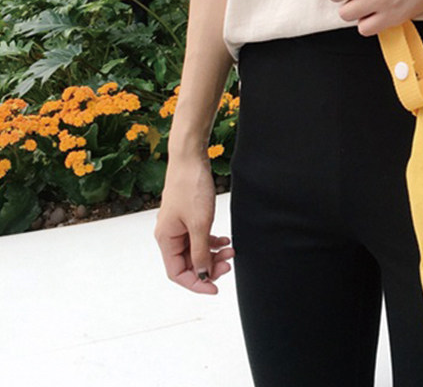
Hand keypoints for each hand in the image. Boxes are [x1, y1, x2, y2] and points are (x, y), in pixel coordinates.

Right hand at [153, 154, 234, 293]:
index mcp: (165, 239)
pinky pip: (199, 237)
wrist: (191, 159)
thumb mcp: (200, 224)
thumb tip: (203, 274)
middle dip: (209, 266)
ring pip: (195, 250)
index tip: (215, 288)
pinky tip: (226, 241)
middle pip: (187, 263)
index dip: (196, 283)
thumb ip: (201, 252)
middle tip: (229, 264)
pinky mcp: (188, 216)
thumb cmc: (190, 187)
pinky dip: (212, 241)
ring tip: (231, 251)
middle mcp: (169, 235)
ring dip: (213, 254)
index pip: (177, 273)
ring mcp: (178, 225)